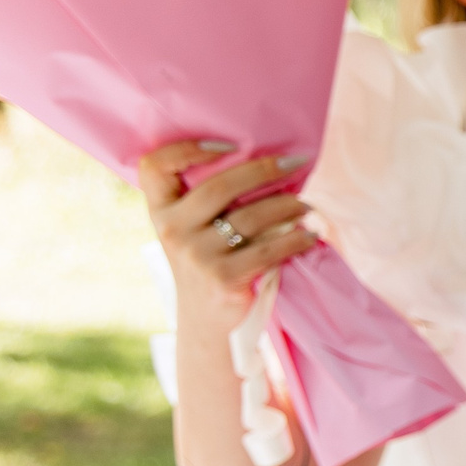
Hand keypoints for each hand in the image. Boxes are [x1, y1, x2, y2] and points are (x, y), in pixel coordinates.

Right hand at [139, 141, 316, 314]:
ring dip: (288, 205)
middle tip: (297, 163)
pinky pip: (270, 250)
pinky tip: (311, 235)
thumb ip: (205, 199)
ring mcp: (196, 256)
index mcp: (160, 211)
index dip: (187, 148)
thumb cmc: (208, 260)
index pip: (154, 166)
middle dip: (264, 169)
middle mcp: (172, 231)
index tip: (230, 144)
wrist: (205, 320)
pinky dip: (296, 239)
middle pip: (219, 185)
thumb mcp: (191, 229)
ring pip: (251, 216)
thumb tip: (268, 159)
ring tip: (307, 205)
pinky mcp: (223, 278)